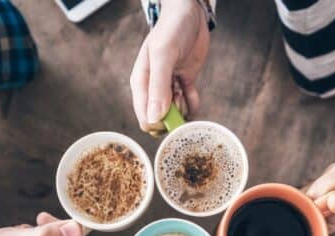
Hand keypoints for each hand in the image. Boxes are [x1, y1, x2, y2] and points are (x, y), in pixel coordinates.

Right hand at [130, 0, 209, 133]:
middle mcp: (153, 89)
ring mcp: (169, 87)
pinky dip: (193, 103)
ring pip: (176, 114)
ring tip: (184, 88)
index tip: (174, 115)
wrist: (189, 13)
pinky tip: (193, 92)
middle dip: (175, 117)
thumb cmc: (172, 28)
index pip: (145, 119)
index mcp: (141, 84)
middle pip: (161, 120)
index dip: (160, 124)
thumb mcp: (164, 54)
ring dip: (184, 109)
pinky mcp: (184, 83)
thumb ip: (158, 86)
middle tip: (180, 96)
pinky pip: (189, 105)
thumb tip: (154, 118)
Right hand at [305, 158, 334, 235]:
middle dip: (315, 217)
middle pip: (313, 200)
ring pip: (316, 211)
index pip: (320, 189)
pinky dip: (326, 228)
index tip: (323, 223)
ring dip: (320, 224)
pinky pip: (326, 220)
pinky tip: (334, 232)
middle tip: (330, 229)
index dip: (316, 208)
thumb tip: (330, 201)